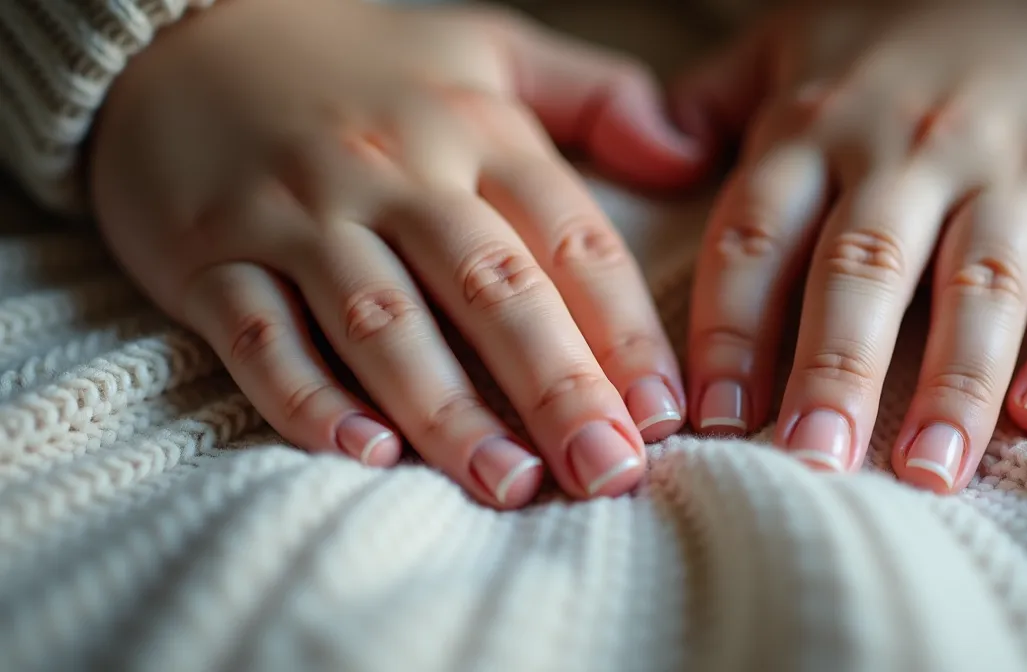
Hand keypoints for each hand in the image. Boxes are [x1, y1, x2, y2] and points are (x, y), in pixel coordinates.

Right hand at [91, 0, 707, 507]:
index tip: (666, 414)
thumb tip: (695, 153)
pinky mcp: (211, 255)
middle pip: (489, 289)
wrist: (178, 30)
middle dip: (556, 387)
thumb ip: (595, 97)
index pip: (568, 239)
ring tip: (508, 484)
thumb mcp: (487, 52)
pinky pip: (261, 335)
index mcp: (473, 134)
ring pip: (383, 322)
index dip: (626, 330)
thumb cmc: (360, 63)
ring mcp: (297, 216)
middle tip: (606, 471)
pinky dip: (308, 397)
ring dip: (448, 410)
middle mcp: (393, 175)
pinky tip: (364, 454)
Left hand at [674, 0, 1026, 490]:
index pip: (759, 234)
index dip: (729, 329)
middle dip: (833, 372)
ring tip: (927, 471)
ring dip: (954, 381)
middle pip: (864, 268)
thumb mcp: (797, 47)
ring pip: (982, 280)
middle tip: (809, 466)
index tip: (710, 421)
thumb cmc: (913, 37)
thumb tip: (642, 154)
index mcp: (822, 126)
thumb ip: (715, 104)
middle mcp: (915, 147)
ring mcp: (1021, 164)